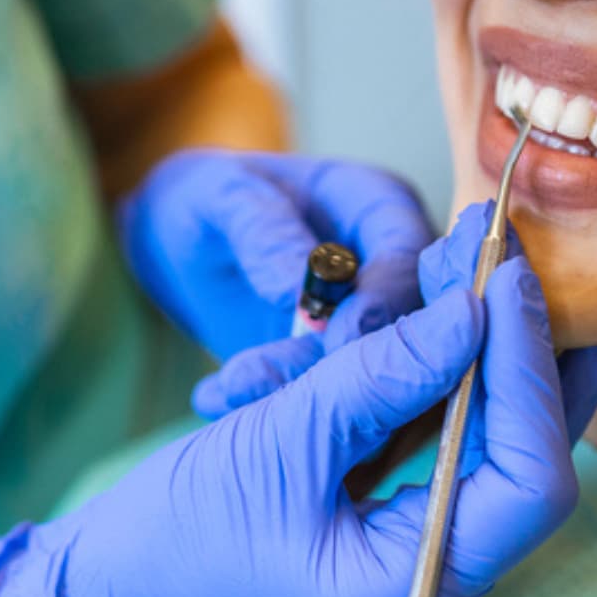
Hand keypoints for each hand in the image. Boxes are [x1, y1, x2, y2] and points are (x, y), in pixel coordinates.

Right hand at [0, 206, 596, 596]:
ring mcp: (422, 566)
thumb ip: (386, 371)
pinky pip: (446, 452)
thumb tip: (476, 306)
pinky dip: (445, 383)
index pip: (528, 476)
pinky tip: (445, 312)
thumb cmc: (176, 534)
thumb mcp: (281, 436)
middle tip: (498, 251)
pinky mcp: (397, 535)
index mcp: (416, 592)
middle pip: (526, 459)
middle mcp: (440, 592)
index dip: (528, 369)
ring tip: (470, 261)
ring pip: (492, 446)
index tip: (506, 276)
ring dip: (485, 354)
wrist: (108, 596)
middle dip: (518, 349)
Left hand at [114, 151, 433, 415]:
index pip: (407, 254)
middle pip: (402, 325)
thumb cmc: (216, 198)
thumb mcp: (223, 195)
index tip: (341, 335)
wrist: (190, 240)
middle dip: (346, 361)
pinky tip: (217, 398)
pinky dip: (274, 402)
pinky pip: (326, 395)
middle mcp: (388, 267)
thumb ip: (261, 229)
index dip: (383, 298)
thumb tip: (295, 289)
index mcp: (378, 205)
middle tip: (287, 386)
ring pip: (363, 371)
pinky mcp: (338, 365)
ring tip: (230, 387)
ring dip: (301, 390)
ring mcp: (367, 322)